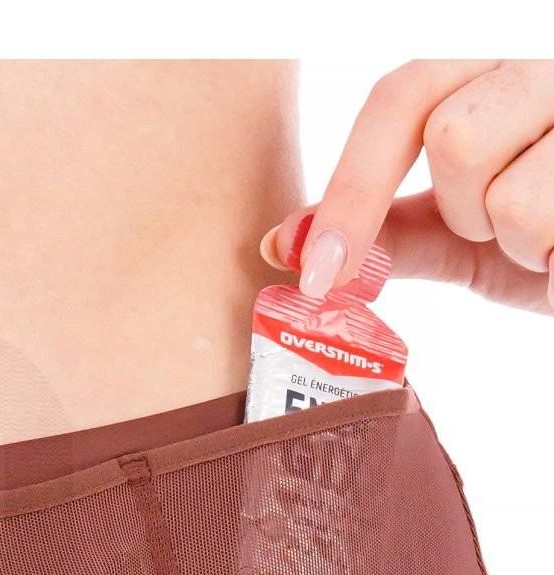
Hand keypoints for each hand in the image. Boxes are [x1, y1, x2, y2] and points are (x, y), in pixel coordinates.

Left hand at [261, 60, 553, 313]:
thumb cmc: (551, 244)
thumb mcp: (467, 236)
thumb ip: (390, 231)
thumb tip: (284, 243)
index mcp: (491, 70)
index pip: (403, 95)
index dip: (353, 187)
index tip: (318, 274)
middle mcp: (540, 65)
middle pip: (452, 135)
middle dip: (465, 208)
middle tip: (501, 226)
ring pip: (509, 191)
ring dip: (520, 241)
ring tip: (551, 237)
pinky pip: (550, 225)